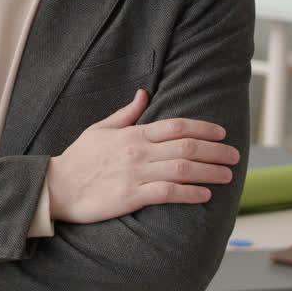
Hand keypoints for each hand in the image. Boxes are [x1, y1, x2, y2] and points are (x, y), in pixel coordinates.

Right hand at [47, 89, 239, 223]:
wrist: (56, 187)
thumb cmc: (79, 158)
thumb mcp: (100, 129)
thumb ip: (126, 113)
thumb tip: (144, 94)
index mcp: (132, 133)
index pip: (176, 125)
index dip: (203, 127)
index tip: (222, 133)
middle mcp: (137, 151)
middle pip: (186, 147)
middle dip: (215, 150)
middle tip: (234, 155)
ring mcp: (135, 174)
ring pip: (182, 170)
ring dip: (209, 171)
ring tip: (227, 175)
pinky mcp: (131, 196)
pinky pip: (167, 193)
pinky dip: (189, 194)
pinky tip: (204, 195)